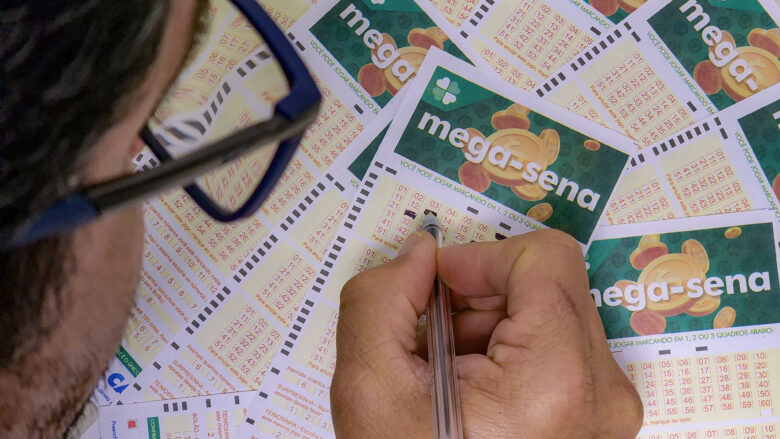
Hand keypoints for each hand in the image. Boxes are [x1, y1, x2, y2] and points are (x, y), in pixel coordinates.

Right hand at [330, 229, 642, 437]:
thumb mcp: (370, 387)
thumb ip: (382, 297)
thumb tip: (419, 252)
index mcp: (558, 380)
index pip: (544, 257)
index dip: (479, 259)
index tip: (436, 287)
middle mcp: (603, 393)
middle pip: (547, 285)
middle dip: (479, 298)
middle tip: (432, 338)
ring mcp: (607, 409)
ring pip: (550, 313)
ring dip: (489, 326)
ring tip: (448, 374)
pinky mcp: (597, 417)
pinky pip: (556, 348)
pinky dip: (507, 351)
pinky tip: (471, 390)